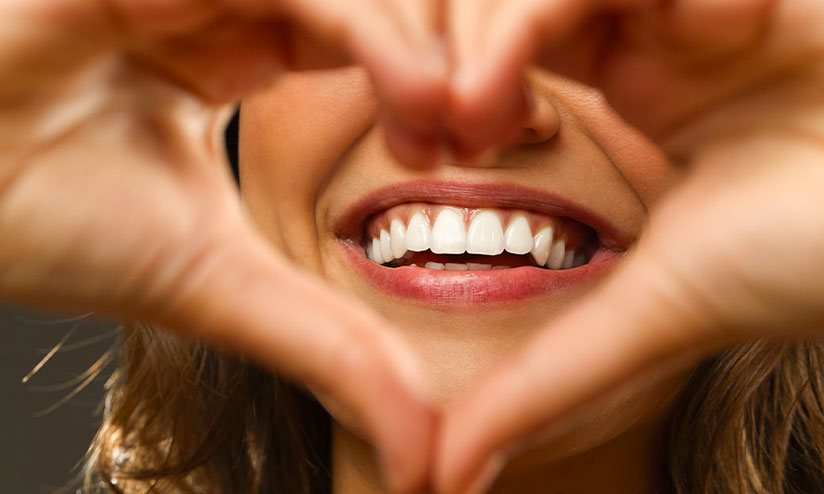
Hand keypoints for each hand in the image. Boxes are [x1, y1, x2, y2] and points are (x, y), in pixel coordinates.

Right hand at [0, 1, 445, 490]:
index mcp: (243, 48)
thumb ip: (325, 346)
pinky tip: (412, 97)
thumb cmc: (49, 222)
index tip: (475, 155)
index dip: (439, 88)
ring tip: (446, 132)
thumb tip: (423, 450)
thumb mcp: (220, 285)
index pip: (380, 37)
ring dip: (422, 49)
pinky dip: (372, 30)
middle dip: (453, 62)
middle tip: (482, 140)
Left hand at [439, 1, 823, 490]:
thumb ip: (549, 379)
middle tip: (428, 134)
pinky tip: (558, 71)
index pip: (493, 60)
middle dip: (437, 60)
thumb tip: (451, 472)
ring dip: (484, 35)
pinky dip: (554, 6)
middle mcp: (649, 31)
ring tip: (477, 113)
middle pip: (492, 5)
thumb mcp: (655, 311)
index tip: (423, 159)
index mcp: (635, 92)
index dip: (439, 99)